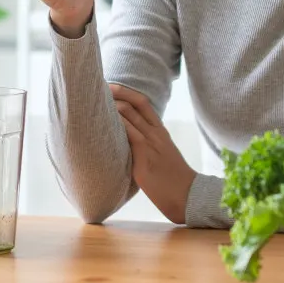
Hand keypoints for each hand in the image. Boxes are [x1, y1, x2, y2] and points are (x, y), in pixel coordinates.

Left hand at [111, 84, 196, 224]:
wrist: (188, 196)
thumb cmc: (173, 180)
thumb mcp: (162, 156)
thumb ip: (147, 146)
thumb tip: (126, 144)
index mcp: (161, 131)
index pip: (143, 103)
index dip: (126, 92)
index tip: (111, 87)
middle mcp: (156, 133)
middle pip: (134, 103)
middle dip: (115, 93)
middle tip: (98, 88)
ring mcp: (151, 143)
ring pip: (130, 114)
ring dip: (112, 105)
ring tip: (95, 101)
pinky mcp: (144, 157)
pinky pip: (129, 134)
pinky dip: (116, 124)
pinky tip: (103, 121)